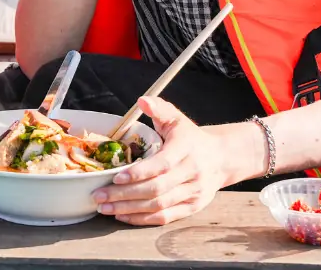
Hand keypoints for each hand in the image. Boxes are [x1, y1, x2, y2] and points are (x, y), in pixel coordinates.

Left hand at [94, 97, 260, 225]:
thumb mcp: (177, 119)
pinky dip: (142, 219)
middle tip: (99, 196)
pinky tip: (123, 215)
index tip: (115, 177)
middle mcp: (192, 173)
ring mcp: (194, 193)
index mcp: (186, 149)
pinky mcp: (193, 207)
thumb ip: (159, 108)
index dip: (139, 173)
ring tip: (105, 208)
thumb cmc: (191, 138)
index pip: (162, 164)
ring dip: (129, 209)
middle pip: (157, 189)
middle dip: (125, 195)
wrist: (221, 158)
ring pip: (159, 205)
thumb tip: (142, 100)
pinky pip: (165, 217)